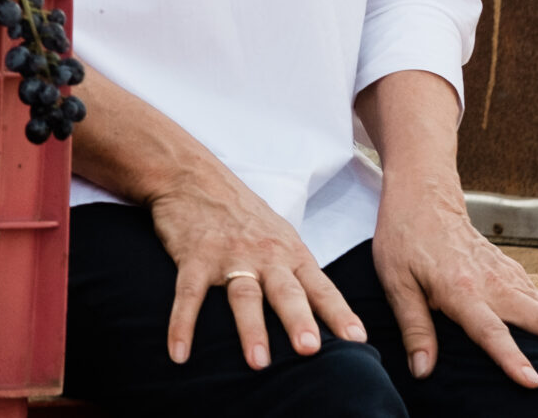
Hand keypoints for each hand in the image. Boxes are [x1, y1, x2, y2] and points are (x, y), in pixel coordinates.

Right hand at [146, 152, 366, 369]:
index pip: (320, 287)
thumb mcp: (278, 234)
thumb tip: (323, 314)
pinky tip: (180, 353)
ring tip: (258, 363)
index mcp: (289, 252)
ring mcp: (228, 256)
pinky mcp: (193, 257)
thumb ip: (297, 271)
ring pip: (243, 295)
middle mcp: (264, 255)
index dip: (338, 313)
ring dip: (251, 329)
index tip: (357, 340)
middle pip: (285, 291)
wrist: (192, 175)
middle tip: (310, 349)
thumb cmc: (241, 212)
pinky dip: (182, 324)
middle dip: (299, 320)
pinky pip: (189, 294)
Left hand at [371, 191, 537, 383]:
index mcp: (462, 290)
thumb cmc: (404, 237)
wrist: (424, 194)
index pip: (490, 331)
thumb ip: (414, 327)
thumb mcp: (395, 281)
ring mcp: (507, 276)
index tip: (534, 382)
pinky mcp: (512, 271)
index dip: (511, 358)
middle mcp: (493, 284)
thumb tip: (423, 370)